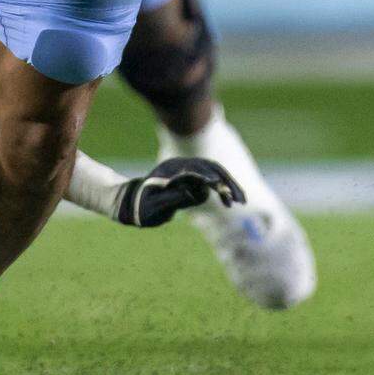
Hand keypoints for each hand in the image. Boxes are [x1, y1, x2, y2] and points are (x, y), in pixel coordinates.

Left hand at [116, 156, 245, 227]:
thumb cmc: (141, 208)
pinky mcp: (190, 179)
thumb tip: (193, 191)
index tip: (221, 188)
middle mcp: (180, 166)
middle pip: (209, 167)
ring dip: (228, 185)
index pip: (195, 169)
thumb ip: (171, 199)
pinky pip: (210, 181)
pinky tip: (228, 203)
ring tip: (240, 201)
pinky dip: (221, 189)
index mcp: (170, 170)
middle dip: (226, 181)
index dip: (209, 177)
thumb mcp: (153, 207)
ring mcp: (186, 171)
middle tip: (240, 200)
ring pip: (213, 172)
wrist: (132, 205)